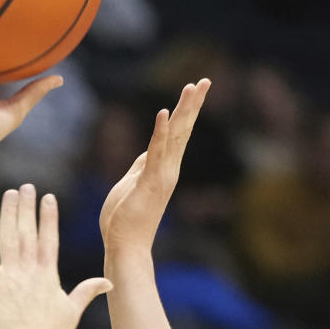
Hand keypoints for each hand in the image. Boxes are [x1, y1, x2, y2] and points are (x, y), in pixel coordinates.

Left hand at [0, 184, 109, 328]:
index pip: (48, 238)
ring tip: (10, 193)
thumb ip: (87, 291)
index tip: (47, 197)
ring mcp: (11, 276)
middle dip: (27, 207)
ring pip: (8, 237)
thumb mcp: (72, 310)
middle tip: (25, 186)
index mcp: (48, 274)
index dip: (48, 216)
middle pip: (28, 231)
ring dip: (9, 213)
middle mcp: (30, 270)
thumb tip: (109, 283)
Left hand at [98, 81, 210, 251]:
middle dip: (192, 104)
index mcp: (163, 169)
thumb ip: (140, 167)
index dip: (185, 111)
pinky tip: (164, 114)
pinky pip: (154, 153)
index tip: (194, 88)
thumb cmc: (124, 221)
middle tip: (204, 80)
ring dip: (183, 111)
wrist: (126, 248)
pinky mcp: (149, 183)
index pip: (176, 134)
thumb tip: (145, 152)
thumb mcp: (131, 184)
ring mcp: (161, 176)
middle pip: (182, 130)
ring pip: (174, 137)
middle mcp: (168, 170)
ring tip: (192, 88)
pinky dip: (159, 133)